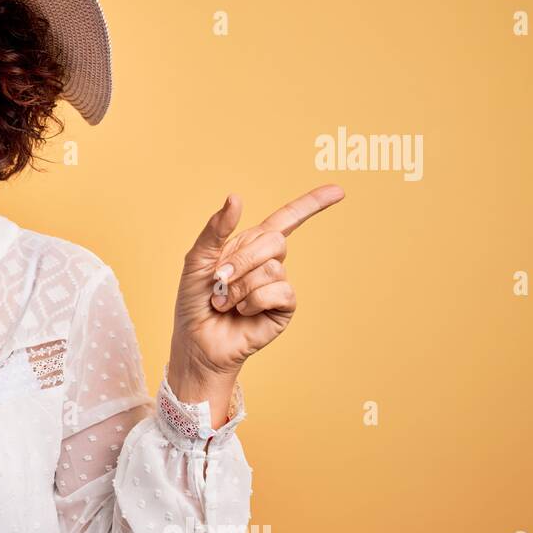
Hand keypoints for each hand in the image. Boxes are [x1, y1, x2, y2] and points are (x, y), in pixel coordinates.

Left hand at [170, 184, 345, 388]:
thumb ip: (215, 230)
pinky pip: (280, 291)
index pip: (287, 219)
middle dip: (242, 260)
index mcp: (249, 245)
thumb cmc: (194, 301)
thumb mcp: (197, 260)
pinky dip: (254, 301)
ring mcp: (278, 285)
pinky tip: (242, 312)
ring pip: (273, 268)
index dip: (312, 204)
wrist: (197, 340)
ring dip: (241, 286)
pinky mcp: (284, 308)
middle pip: (275, 241)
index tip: (339, 191)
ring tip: (224, 301)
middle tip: (219, 280)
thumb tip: (236, 197)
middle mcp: (268, 262)